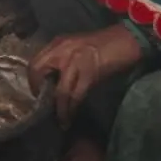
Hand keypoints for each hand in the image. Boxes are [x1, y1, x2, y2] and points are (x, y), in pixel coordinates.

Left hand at [28, 25, 142, 126]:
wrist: (126, 40)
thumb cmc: (104, 44)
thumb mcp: (77, 46)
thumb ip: (63, 58)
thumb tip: (53, 79)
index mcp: (59, 43)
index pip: (35, 61)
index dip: (33, 79)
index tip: (38, 92)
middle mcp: (62, 50)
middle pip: (39, 72)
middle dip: (39, 92)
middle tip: (45, 106)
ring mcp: (74, 62)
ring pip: (60, 90)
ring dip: (59, 108)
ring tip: (61, 120)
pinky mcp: (88, 74)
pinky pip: (75, 96)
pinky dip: (71, 109)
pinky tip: (70, 116)